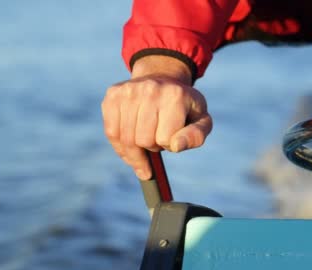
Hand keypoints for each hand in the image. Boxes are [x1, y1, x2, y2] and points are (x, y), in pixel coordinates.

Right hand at [101, 55, 211, 179]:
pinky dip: (119, 146)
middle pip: (143, 141)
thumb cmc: (183, 107)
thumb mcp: (201, 121)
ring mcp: (129, 90)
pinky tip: (128, 145)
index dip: (169, 144)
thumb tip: (176, 146)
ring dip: (136, 148)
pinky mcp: (113, 95)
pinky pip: (111, 133)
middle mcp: (150, 89)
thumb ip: (195, 136)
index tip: (172, 136)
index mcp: (175, 95)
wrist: (163, 79)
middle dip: (152, 147)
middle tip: (158, 136)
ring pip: (126, 140)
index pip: (165, 139)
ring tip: (145, 137)